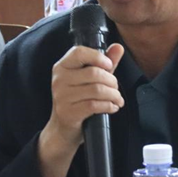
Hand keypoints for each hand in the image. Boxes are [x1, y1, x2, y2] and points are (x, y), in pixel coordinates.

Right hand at [37, 44, 124, 176]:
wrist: (62, 128)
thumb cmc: (78, 100)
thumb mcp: (90, 79)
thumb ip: (104, 63)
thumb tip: (118, 47)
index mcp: (62, 66)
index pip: (79, 52)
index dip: (98, 56)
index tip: (109, 65)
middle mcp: (59, 79)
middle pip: (94, 73)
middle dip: (112, 81)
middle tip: (116, 88)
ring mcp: (62, 97)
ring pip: (97, 90)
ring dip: (114, 95)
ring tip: (117, 99)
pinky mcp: (68, 112)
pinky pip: (95, 105)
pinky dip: (109, 106)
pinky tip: (112, 107)